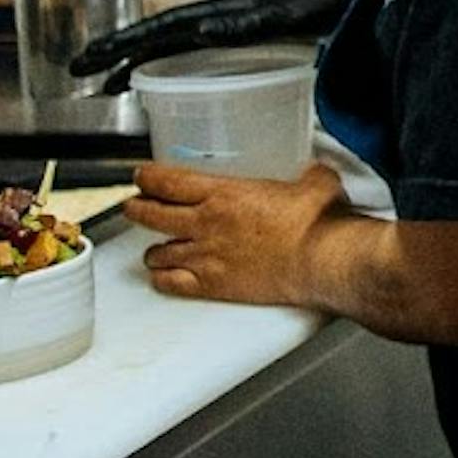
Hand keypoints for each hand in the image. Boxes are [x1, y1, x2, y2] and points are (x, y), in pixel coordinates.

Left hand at [129, 161, 346, 309]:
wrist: (321, 261)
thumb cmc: (317, 223)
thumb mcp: (315, 183)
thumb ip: (306, 176)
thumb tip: (314, 172)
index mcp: (225, 195)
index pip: (168, 182)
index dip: (148, 178)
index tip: (142, 176)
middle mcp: (206, 225)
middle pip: (150, 215)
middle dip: (137, 209)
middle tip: (135, 207)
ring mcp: (205, 257)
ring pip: (156, 253)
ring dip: (153, 249)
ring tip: (157, 248)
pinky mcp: (212, 286)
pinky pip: (169, 284)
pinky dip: (162, 279)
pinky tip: (166, 276)